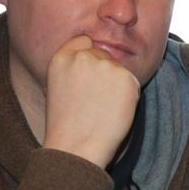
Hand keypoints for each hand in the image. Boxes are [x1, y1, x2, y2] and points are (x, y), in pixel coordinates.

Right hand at [42, 35, 140, 167]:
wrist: (76, 147)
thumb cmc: (65, 125)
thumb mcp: (57, 88)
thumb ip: (73, 69)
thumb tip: (95, 61)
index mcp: (62, 57)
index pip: (84, 41)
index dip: (89, 57)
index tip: (89, 75)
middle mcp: (84, 56)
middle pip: (103, 55)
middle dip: (104, 73)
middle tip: (96, 101)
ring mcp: (106, 65)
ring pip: (118, 69)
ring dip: (116, 85)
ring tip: (102, 110)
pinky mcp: (126, 77)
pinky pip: (131, 83)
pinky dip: (128, 96)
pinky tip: (113, 112)